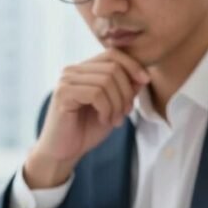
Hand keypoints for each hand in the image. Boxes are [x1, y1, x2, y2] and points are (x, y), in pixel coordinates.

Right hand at [24, 50, 149, 187]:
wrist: (63, 153)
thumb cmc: (86, 131)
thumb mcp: (113, 108)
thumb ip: (125, 91)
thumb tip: (143, 76)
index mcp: (84, 70)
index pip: (112, 54)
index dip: (132, 65)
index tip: (145, 81)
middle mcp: (73, 71)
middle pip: (113, 67)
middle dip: (126, 92)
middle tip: (125, 113)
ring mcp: (66, 81)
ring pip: (106, 80)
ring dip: (117, 104)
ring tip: (114, 120)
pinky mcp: (63, 94)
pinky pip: (96, 93)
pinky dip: (106, 109)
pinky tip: (104, 120)